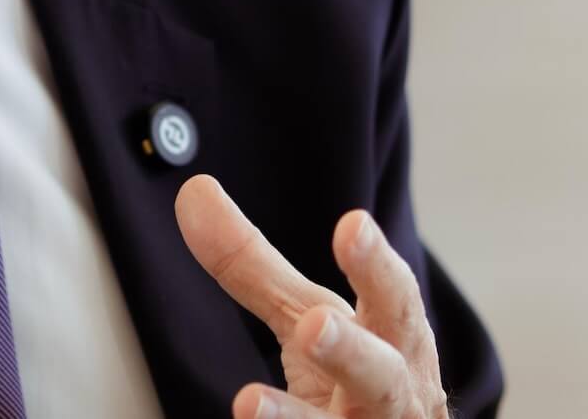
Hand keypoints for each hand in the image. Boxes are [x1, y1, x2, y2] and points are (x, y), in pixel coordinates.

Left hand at [176, 176, 449, 418]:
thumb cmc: (351, 377)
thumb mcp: (307, 318)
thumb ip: (254, 264)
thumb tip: (192, 192)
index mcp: (396, 341)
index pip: (393, 298)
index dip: (375, 265)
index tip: (352, 225)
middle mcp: (394, 396)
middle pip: (382, 376)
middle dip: (349, 350)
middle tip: (314, 326)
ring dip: (295, 417)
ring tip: (248, 402)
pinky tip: (242, 418)